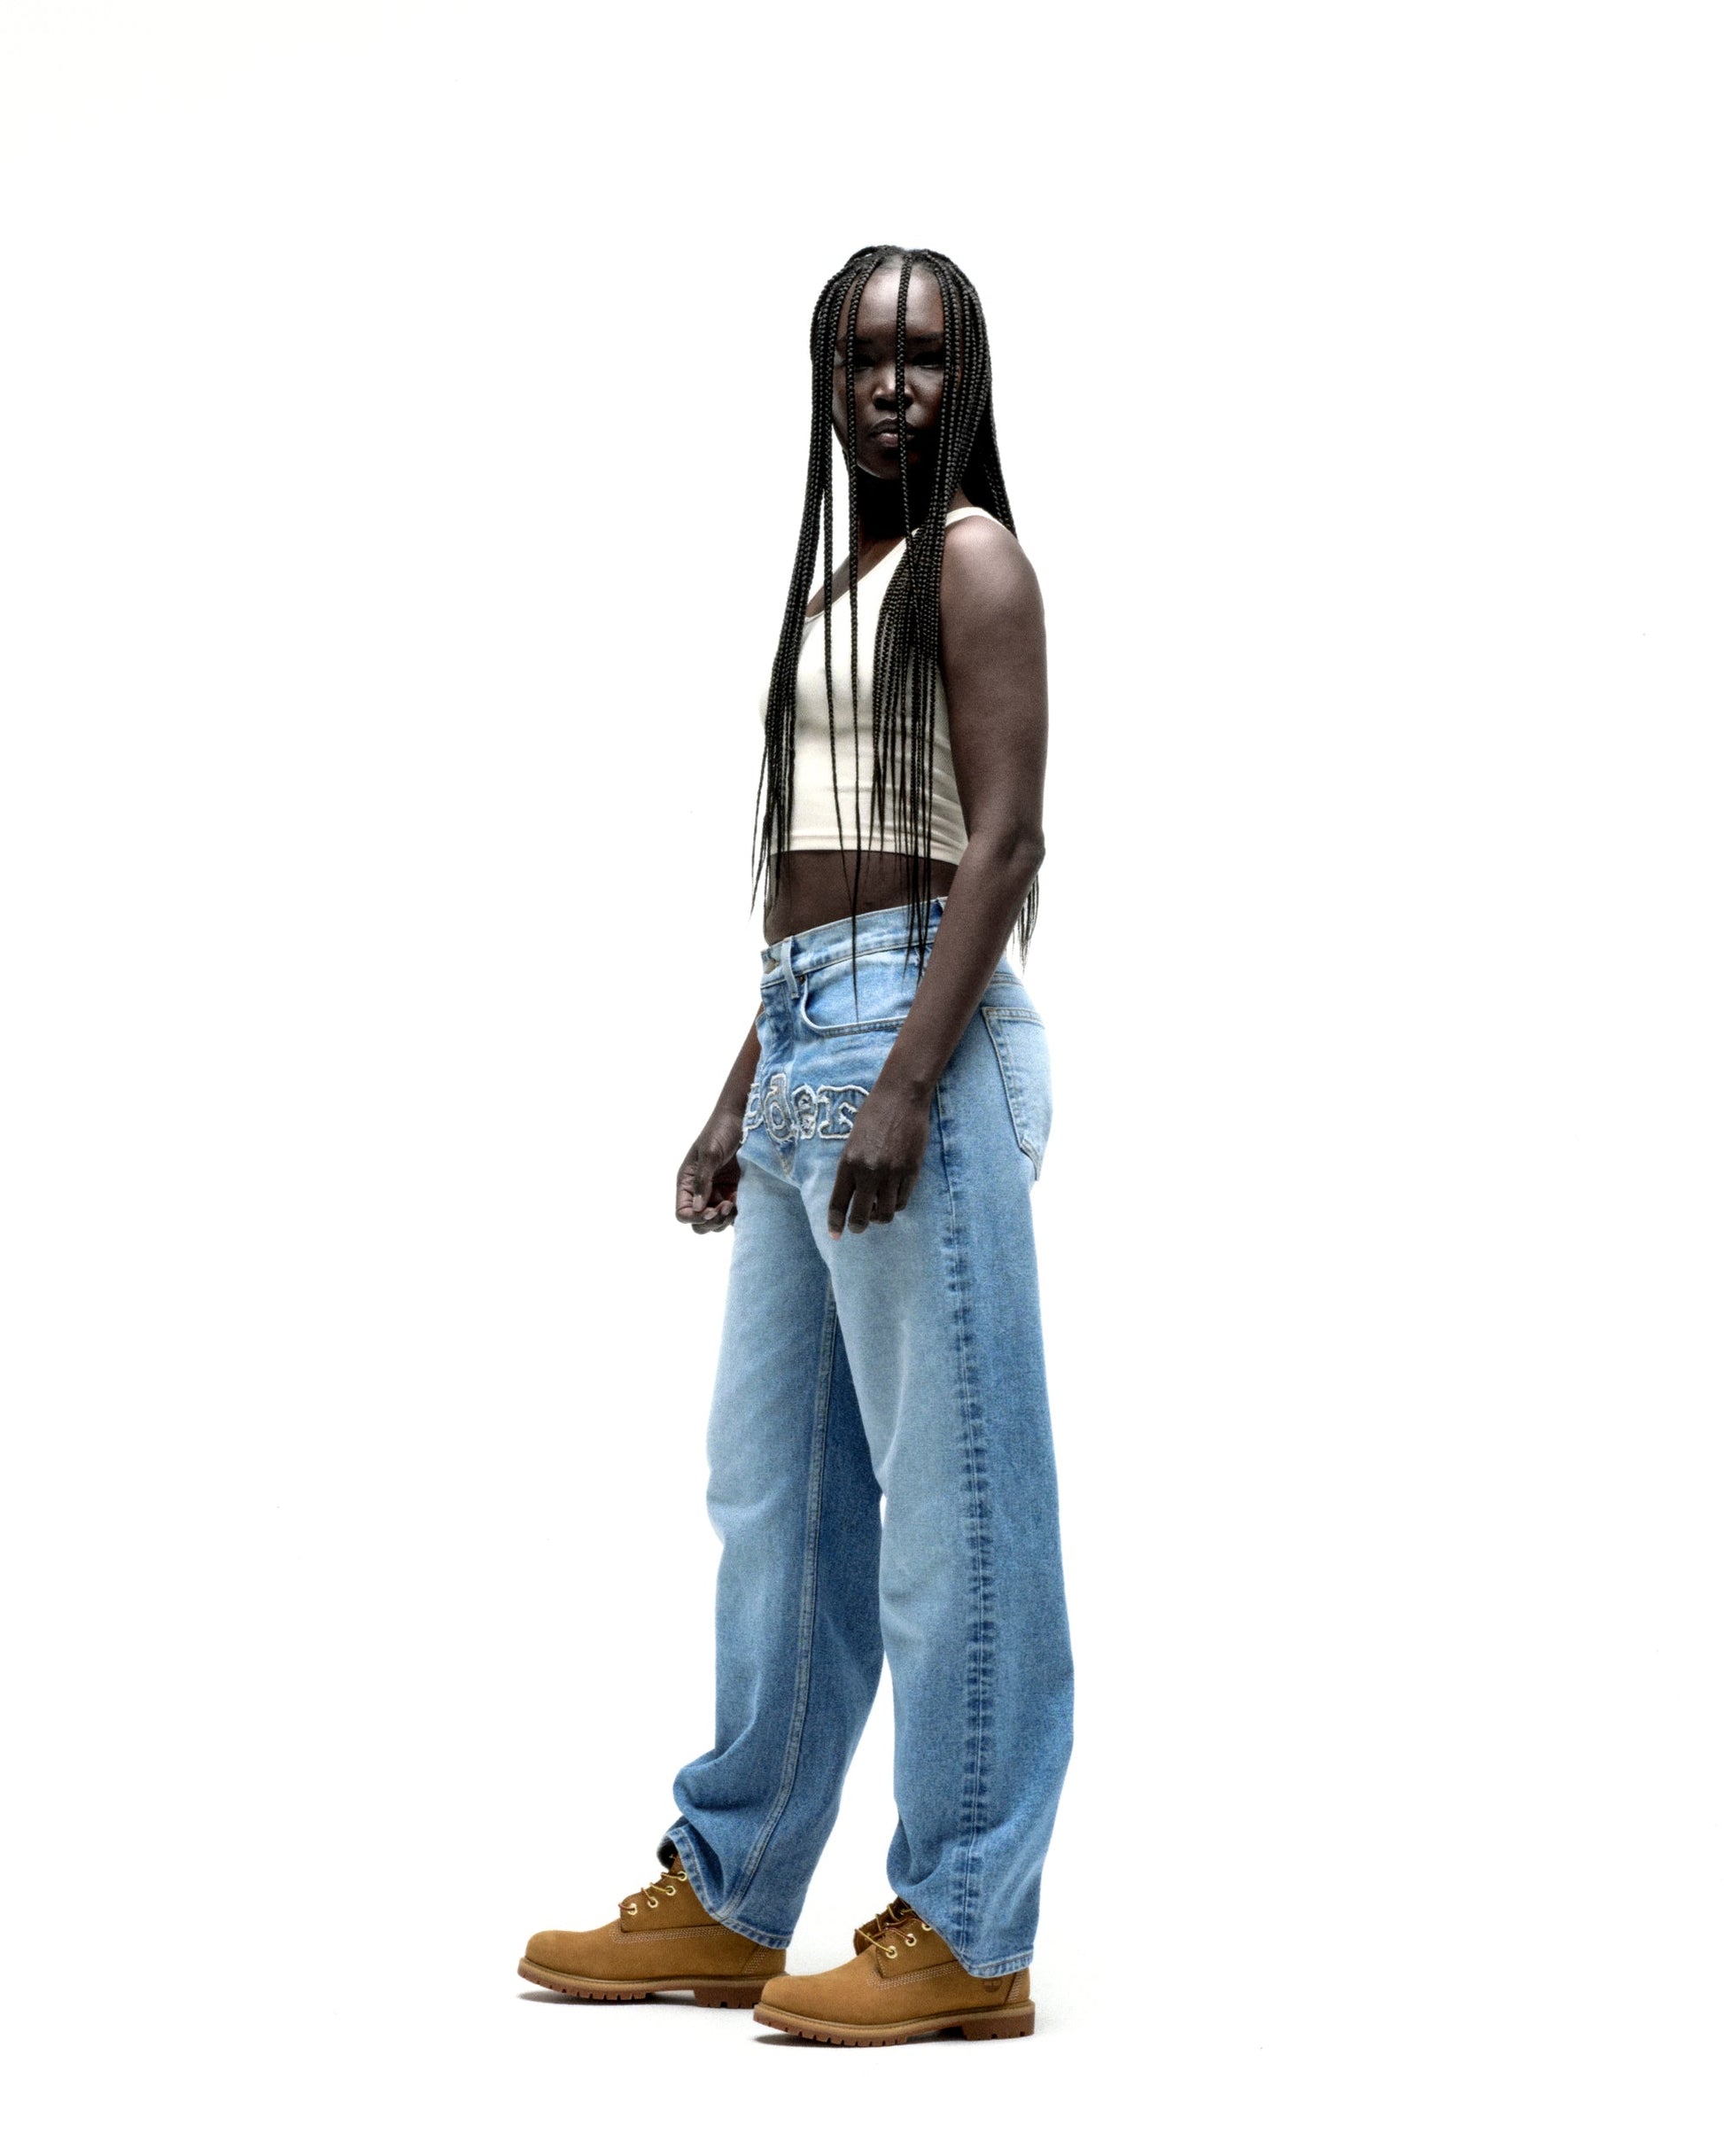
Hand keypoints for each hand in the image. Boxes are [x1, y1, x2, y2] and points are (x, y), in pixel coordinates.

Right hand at [677, 1108, 742, 1233]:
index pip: (682, 1213)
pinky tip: (744, 1200)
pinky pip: (734, 1214)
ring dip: (726, 1219)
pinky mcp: (735, 1192)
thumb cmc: (721, 1130)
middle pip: (699, 1223)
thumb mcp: (709, 1153)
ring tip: (736, 1202)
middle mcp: (700, 1191)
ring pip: (717, 1222)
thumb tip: (697, 1208)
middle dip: (712, 1221)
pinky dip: (738, 1214)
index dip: (694, 1218)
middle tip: (727, 1206)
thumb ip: (702, 1180)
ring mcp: (719, 1193)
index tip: (710, 1211)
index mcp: (687, 1182)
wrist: (744, 1118)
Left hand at [826, 1082, 929, 1237]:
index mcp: (848, 1162)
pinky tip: (894, 1197)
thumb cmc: (874, 1114)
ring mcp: (892, 1172)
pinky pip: (903, 1200)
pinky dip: (897, 1203)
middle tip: (859, 1227)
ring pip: (887, 1213)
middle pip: (862, 1216)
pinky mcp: (911, 1170)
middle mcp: (869, 1171)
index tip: (836, 1235)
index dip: (836, 1223)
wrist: (901, 1096)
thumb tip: (854, 1196)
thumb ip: (852, 1168)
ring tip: (879, 1210)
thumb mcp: (853, 1141)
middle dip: (858, 1226)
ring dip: (881, 1217)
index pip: (839, 1203)